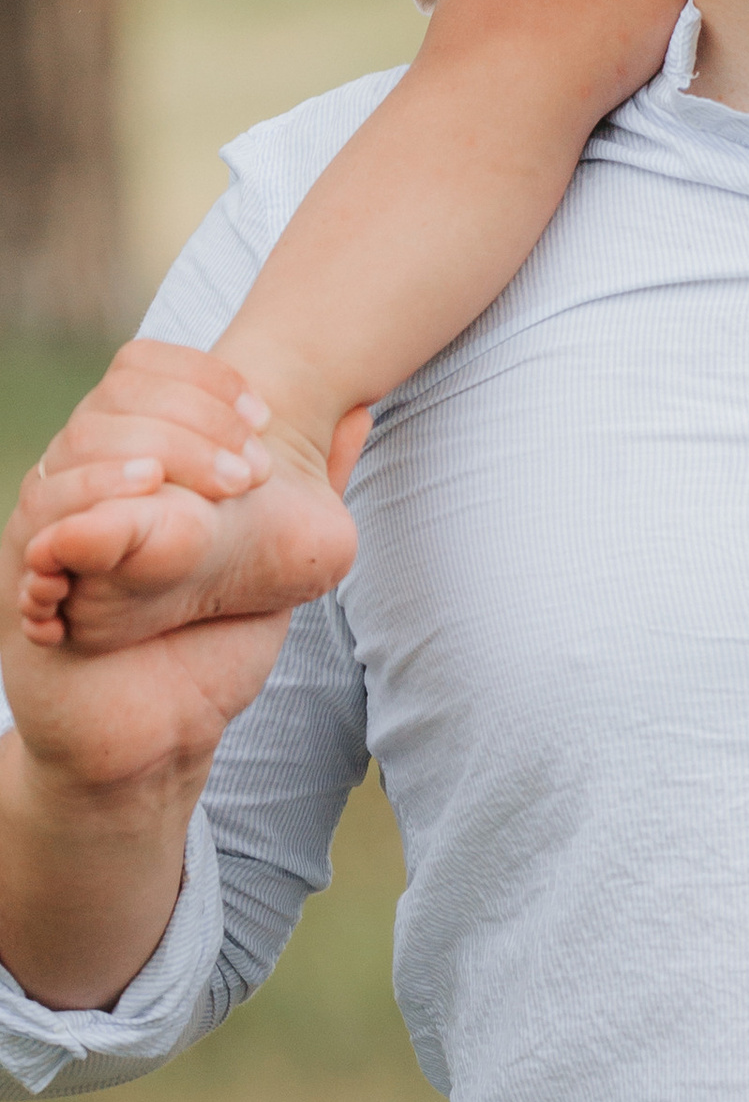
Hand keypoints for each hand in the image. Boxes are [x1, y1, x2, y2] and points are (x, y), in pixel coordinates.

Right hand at [15, 348, 368, 653]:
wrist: (161, 734)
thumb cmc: (214, 642)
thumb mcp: (275, 555)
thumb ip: (311, 485)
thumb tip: (361, 410)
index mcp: (143, 459)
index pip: (147, 367)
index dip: (205, 377)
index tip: (263, 417)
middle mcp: (90, 480)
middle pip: (116, 396)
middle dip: (191, 418)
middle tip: (247, 473)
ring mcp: (52, 525)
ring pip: (73, 444)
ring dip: (139, 452)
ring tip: (181, 480)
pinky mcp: (27, 577)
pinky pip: (41, 517)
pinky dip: (84, 502)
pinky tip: (136, 504)